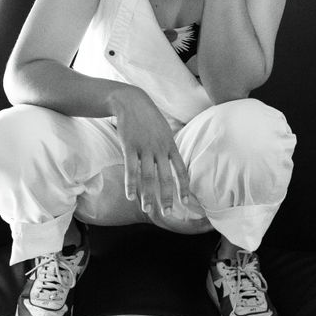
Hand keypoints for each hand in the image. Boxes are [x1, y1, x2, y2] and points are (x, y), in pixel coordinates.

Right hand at [111, 87, 190, 214]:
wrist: (131, 101)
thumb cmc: (149, 118)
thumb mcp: (164, 131)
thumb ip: (168, 148)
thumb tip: (174, 163)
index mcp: (170, 146)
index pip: (181, 170)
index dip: (184, 187)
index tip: (186, 202)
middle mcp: (160, 149)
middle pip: (166, 177)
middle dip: (167, 197)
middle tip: (167, 213)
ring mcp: (145, 148)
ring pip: (148, 177)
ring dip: (148, 195)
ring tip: (148, 210)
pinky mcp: (130, 146)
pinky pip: (131, 169)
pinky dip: (131, 184)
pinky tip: (130, 196)